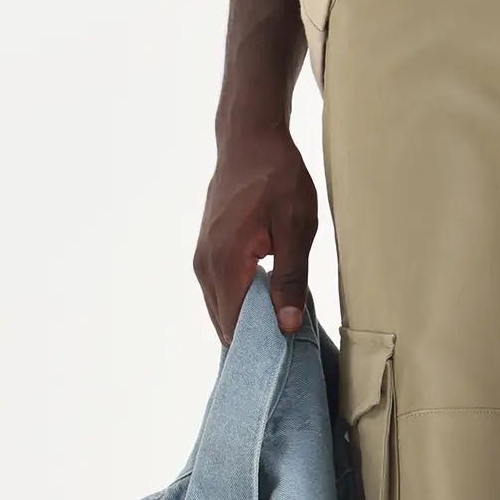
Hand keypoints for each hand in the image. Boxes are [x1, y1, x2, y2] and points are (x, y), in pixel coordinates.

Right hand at [193, 124, 318, 342]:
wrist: (250, 140)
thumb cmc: (277, 177)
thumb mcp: (296, 228)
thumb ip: (291, 279)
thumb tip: (286, 326)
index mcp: (226, 263)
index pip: (236, 326)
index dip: (259, 347)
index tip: (285, 359)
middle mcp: (206, 266)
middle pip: (225, 323)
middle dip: (254, 340)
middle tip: (288, 349)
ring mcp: (202, 259)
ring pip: (221, 308)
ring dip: (248, 322)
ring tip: (280, 329)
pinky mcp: (207, 252)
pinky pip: (220, 291)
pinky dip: (240, 304)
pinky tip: (267, 306)